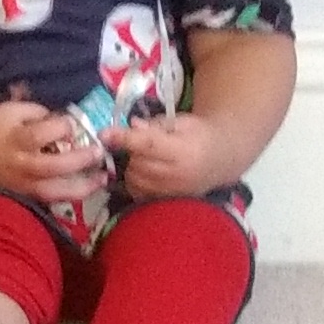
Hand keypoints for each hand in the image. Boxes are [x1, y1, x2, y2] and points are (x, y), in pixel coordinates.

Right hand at [0, 102, 111, 215]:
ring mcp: (21, 182)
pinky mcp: (22, 192)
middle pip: (53, 167)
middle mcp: (19, 164)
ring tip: (101, 179)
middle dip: (80, 160)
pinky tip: (84, 188)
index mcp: (15, 140)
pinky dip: (68, 194)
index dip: (63, 127)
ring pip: (53, 191)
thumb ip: (40, 114)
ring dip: (80, 187)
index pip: (43, 135)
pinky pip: (49, 198)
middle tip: (99, 153)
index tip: (73, 122)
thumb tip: (65, 123)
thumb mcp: (12, 109)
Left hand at [107, 111, 237, 200]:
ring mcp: (172, 192)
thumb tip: (131, 125)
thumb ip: (156, 124)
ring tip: (143, 157)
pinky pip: (138, 193)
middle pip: (137, 163)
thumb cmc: (200, 135)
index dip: (124, 138)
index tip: (104, 133)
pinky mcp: (167, 202)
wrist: (220, 160)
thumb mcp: (182, 121)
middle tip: (136, 142)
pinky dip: (134, 181)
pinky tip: (144, 171)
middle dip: (130, 151)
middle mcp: (177, 175)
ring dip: (131, 167)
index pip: (148, 144)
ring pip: (134, 180)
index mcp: (184, 151)